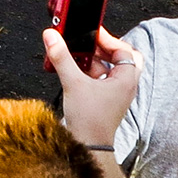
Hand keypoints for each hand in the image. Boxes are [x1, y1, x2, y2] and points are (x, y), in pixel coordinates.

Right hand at [44, 26, 141, 145]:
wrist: (89, 145)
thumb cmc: (90, 120)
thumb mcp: (73, 83)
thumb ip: (61, 57)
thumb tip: (52, 36)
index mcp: (125, 80)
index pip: (124, 50)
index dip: (108, 39)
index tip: (91, 32)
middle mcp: (124, 86)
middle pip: (121, 59)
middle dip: (104, 49)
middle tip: (89, 43)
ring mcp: (115, 93)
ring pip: (109, 69)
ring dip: (94, 60)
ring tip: (76, 55)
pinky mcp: (105, 99)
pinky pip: (100, 79)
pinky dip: (88, 71)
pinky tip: (73, 70)